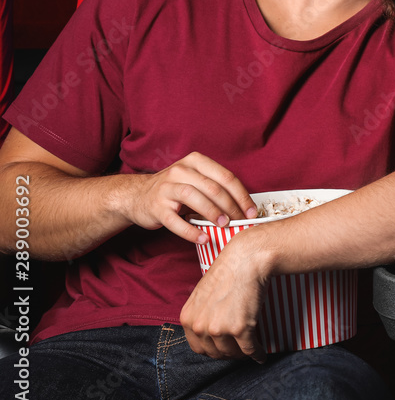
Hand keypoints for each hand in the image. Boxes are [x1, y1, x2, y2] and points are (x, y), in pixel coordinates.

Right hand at [120, 152, 256, 243]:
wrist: (137, 196)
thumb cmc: (175, 190)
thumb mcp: (196, 180)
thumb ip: (217, 187)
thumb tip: (246, 206)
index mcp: (196, 162)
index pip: (226, 177)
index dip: (242, 195)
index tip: (252, 211)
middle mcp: (180, 171)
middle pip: (213, 188)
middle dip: (231, 206)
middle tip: (241, 221)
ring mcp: (166, 188)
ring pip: (194, 198)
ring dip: (213, 213)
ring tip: (225, 225)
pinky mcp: (156, 207)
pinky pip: (175, 221)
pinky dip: (191, 231)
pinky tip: (204, 238)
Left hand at [180, 231, 268, 361]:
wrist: (245, 260)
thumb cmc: (228, 272)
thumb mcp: (203, 294)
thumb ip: (201, 315)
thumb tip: (209, 332)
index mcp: (188, 319)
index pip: (198, 348)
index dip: (212, 351)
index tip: (223, 350)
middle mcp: (200, 326)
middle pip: (215, 353)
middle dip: (228, 354)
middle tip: (239, 350)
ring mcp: (220, 329)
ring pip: (233, 353)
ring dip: (243, 355)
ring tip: (250, 350)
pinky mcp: (240, 329)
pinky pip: (250, 350)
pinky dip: (258, 354)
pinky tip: (261, 355)